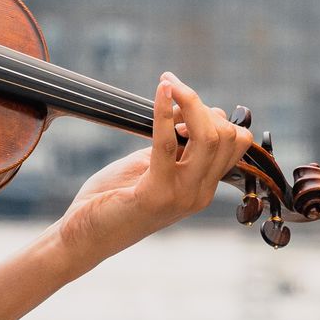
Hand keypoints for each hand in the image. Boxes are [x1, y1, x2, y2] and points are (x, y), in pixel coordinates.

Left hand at [53, 72, 253, 263]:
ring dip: (189, 101)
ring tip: (168, 83)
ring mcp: (181, 196)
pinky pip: (167, 143)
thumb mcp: (151, 167)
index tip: (184, 105)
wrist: (84, 236)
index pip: (235, 144)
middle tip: (172, 87)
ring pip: (207, 137)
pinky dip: (164, 111)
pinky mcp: (155, 194)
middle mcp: (199, 194)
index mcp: (203, 188)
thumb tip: (187, 111)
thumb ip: (175, 147)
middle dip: (201, 104)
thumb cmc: (112, 198)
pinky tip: (161, 90)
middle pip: (226, 136)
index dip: (216, 116)